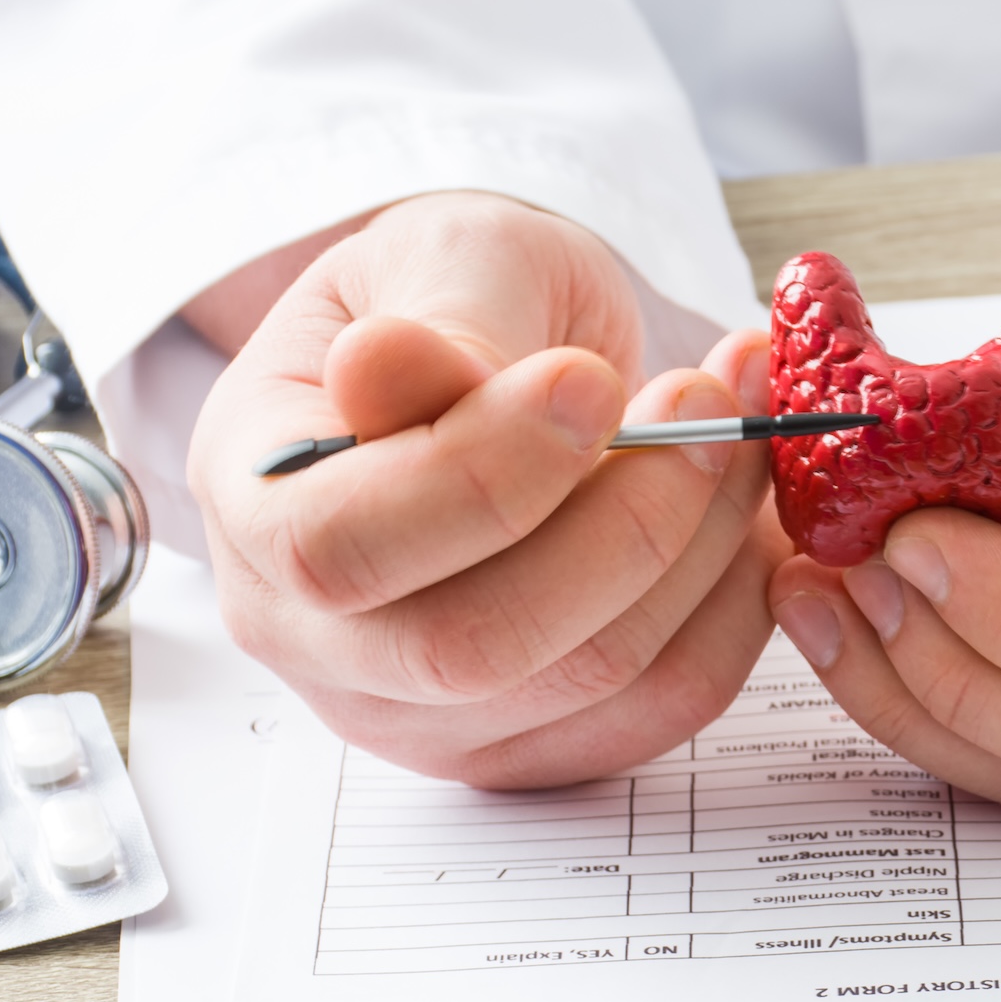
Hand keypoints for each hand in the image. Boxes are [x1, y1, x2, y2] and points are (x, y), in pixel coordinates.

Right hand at [186, 191, 779, 786]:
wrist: (511, 363)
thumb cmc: (460, 303)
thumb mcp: (443, 256)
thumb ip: (438, 317)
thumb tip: (389, 370)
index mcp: (254, 502)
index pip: (337, 548)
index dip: (481, 477)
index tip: (592, 380)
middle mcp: (315, 640)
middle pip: (473, 646)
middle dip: (626, 521)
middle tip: (709, 402)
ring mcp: (423, 714)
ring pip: (591, 677)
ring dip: (702, 546)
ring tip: (743, 426)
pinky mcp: (536, 745)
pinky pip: (665, 707)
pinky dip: (734, 606)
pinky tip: (746, 513)